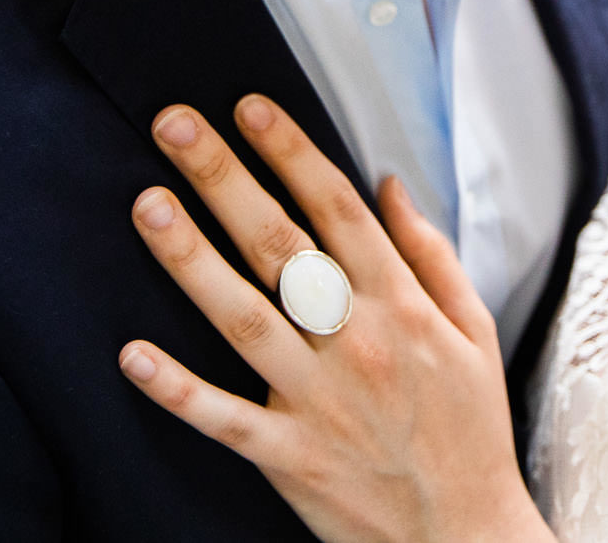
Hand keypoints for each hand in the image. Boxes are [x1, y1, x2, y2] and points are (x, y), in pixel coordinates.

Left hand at [117, 95, 554, 542]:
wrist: (466, 537)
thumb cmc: (471, 429)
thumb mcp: (475, 331)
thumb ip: (431, 255)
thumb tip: (390, 184)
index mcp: (402, 306)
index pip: (338, 209)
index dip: (291, 152)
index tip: (249, 107)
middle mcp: (358, 343)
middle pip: (281, 245)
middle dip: (225, 178)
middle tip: (175, 124)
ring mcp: (319, 401)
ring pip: (244, 317)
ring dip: (191, 259)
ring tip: (148, 203)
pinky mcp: (289, 458)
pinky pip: (224, 418)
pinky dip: (178, 389)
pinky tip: (132, 354)